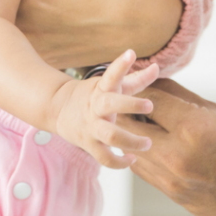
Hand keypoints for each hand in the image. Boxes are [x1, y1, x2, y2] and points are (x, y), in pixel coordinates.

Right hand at [52, 50, 159, 167]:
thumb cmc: (94, 96)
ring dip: (131, 141)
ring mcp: (91, 126)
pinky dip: (119, 162)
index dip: (120, 64)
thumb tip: (158, 67)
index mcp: (102, 88)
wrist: (57, 108)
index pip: (111, 74)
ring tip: (148, 143)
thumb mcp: (112, 85)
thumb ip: (136, 79)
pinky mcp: (89, 144)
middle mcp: (96, 106)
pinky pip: (104, 158)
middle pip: (110, 104)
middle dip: (130, 104)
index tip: (131, 53)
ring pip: (110, 135)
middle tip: (150, 105)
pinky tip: (132, 159)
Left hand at [124, 79, 215, 215]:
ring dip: (131, 133)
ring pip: (131, 150)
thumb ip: (182, 97)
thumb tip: (154, 80)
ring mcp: (173, 180)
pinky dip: (142, 153)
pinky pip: (144, 170)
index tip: (135, 78)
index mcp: (193, 128)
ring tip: (140, 120)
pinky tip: (152, 143)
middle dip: (126, 107)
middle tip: (128, 97)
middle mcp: (177, 155)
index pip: (147, 98)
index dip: (138, 85)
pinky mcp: (174, 196)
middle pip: (128, 125)